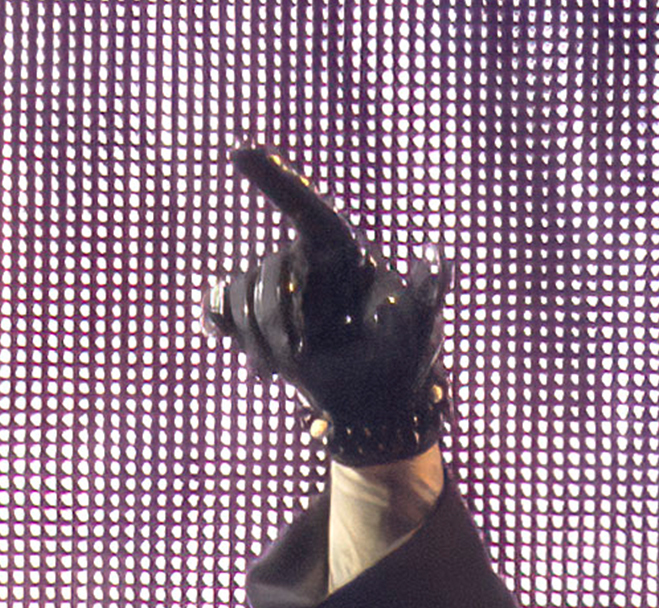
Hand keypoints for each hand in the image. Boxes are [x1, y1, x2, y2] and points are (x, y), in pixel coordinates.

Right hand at [205, 147, 454, 465]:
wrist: (374, 405)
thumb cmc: (404, 360)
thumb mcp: (420, 325)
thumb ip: (426, 289)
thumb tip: (438, 252)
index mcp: (345, 252)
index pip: (308, 210)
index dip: (277, 180)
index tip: (241, 152)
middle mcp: (308, 260)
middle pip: (270, 268)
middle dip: (280, 317)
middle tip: (304, 353)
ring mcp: (279, 287)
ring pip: (240, 290)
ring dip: (262, 337)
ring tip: (293, 364)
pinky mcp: (255, 314)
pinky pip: (220, 305)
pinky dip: (228, 327)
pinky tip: (244, 353)